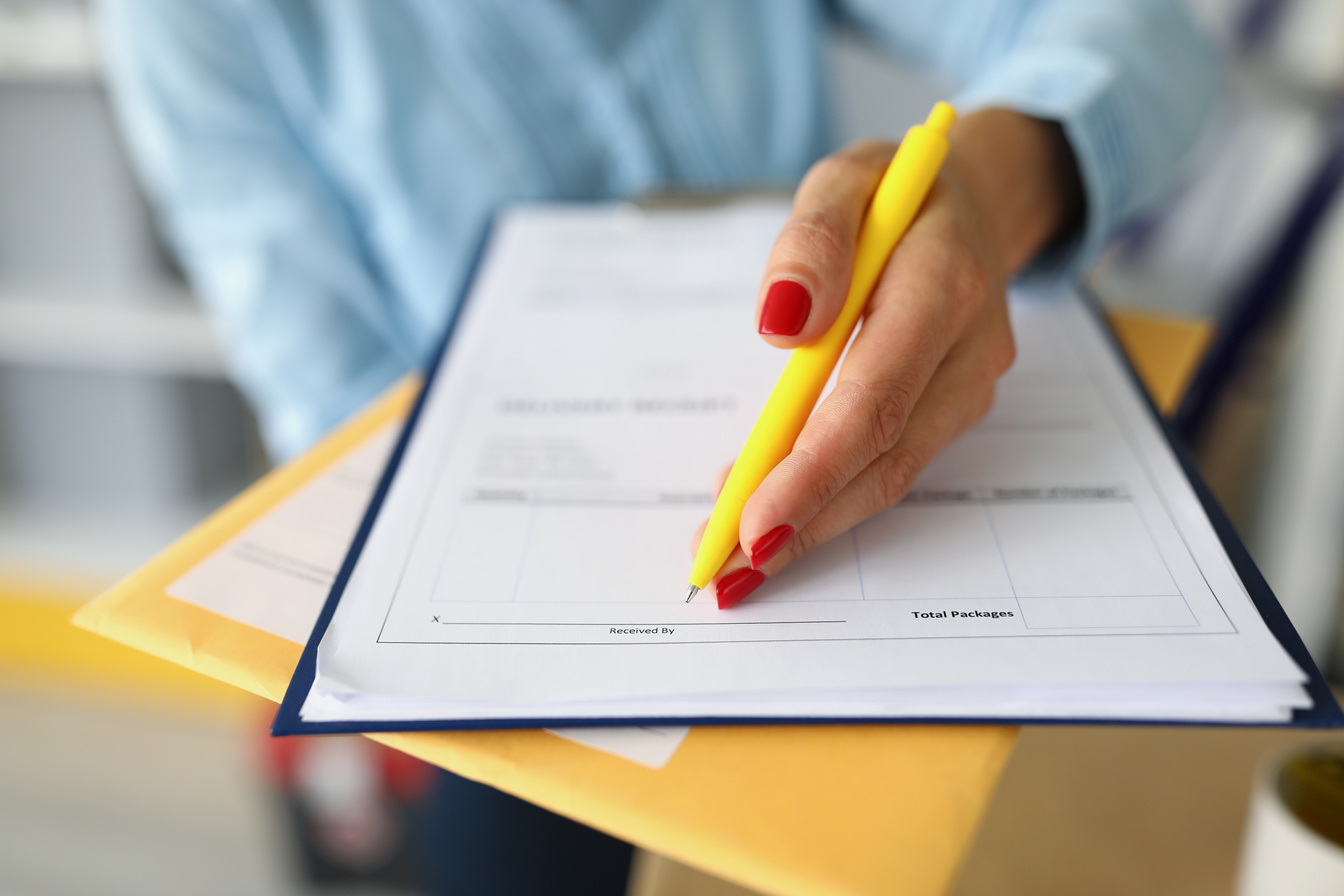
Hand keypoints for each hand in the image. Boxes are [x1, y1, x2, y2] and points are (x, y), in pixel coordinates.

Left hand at [697, 109, 1083, 607]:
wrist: (975, 200)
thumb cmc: (893, 192)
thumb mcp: (842, 180)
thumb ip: (813, 241)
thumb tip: (782, 324)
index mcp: (943, 283)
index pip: (876, 397)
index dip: (813, 469)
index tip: (750, 522)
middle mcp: (970, 349)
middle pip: (885, 457)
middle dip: (802, 519)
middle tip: (725, 568)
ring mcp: (969, 387)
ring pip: (891, 475)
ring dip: (813, 523)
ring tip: (737, 558)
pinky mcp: (953, 407)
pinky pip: (891, 463)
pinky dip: (831, 497)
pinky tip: (776, 512)